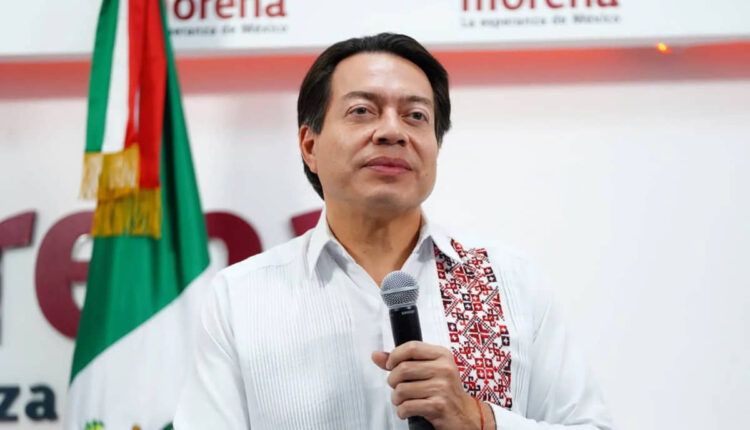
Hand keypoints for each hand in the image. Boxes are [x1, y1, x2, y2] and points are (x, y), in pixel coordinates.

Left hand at [372, 341, 494, 429]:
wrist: (464, 415)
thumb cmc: (443, 390)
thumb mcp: (428, 370)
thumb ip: (402, 361)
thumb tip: (376, 355)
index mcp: (442, 355)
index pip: (411, 347)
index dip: (395, 356)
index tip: (391, 366)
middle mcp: (444, 369)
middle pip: (403, 369)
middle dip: (393, 381)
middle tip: (397, 387)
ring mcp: (442, 387)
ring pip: (402, 389)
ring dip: (397, 399)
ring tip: (403, 400)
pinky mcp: (438, 406)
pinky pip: (407, 406)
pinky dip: (402, 411)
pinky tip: (408, 410)